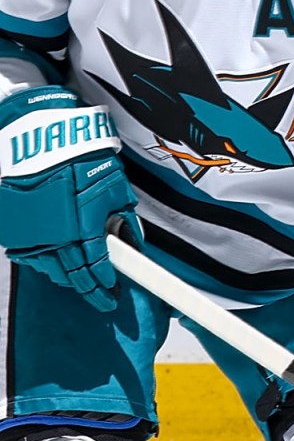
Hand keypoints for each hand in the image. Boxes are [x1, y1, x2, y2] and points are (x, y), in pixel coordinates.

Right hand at [0, 86, 137, 308]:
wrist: (39, 140)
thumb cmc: (80, 159)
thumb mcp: (114, 189)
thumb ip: (124, 219)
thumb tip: (132, 240)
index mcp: (83, 229)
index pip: (96, 268)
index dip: (105, 284)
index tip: (112, 293)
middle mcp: (55, 236)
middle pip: (73, 276)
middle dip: (89, 290)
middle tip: (102, 299)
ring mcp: (30, 234)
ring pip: (50, 269)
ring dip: (67, 277)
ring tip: (80, 280)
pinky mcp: (13, 228)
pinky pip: (29, 253)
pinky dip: (44, 260)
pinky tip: (55, 261)